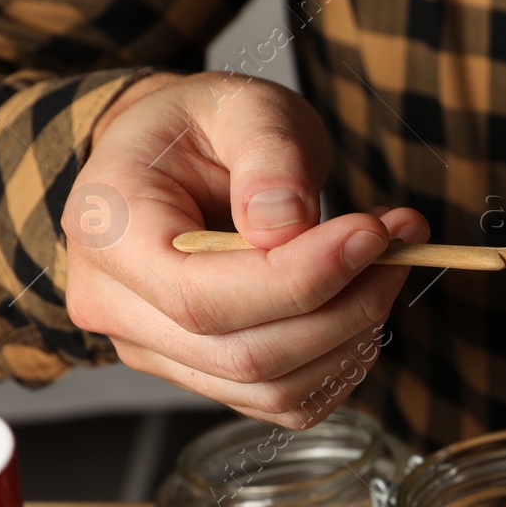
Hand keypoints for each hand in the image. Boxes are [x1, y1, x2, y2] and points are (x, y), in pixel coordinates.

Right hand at [61, 72, 427, 426]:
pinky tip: (358, 305)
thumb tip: (288, 226)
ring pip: (271, 388)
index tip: (372, 235)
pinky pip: (282, 400)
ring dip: (352, 336)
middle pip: (245, 354)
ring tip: (385, 265)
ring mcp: (154, 349)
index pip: (202, 296)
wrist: (174, 158)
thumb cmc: (202, 128)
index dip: (301, 279)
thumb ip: (268, 155)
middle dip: (344, 307)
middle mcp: (116, 305)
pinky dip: (339, 364)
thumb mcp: (242, 106)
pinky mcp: (199, 373)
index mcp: (108, 230)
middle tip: (397, 244)